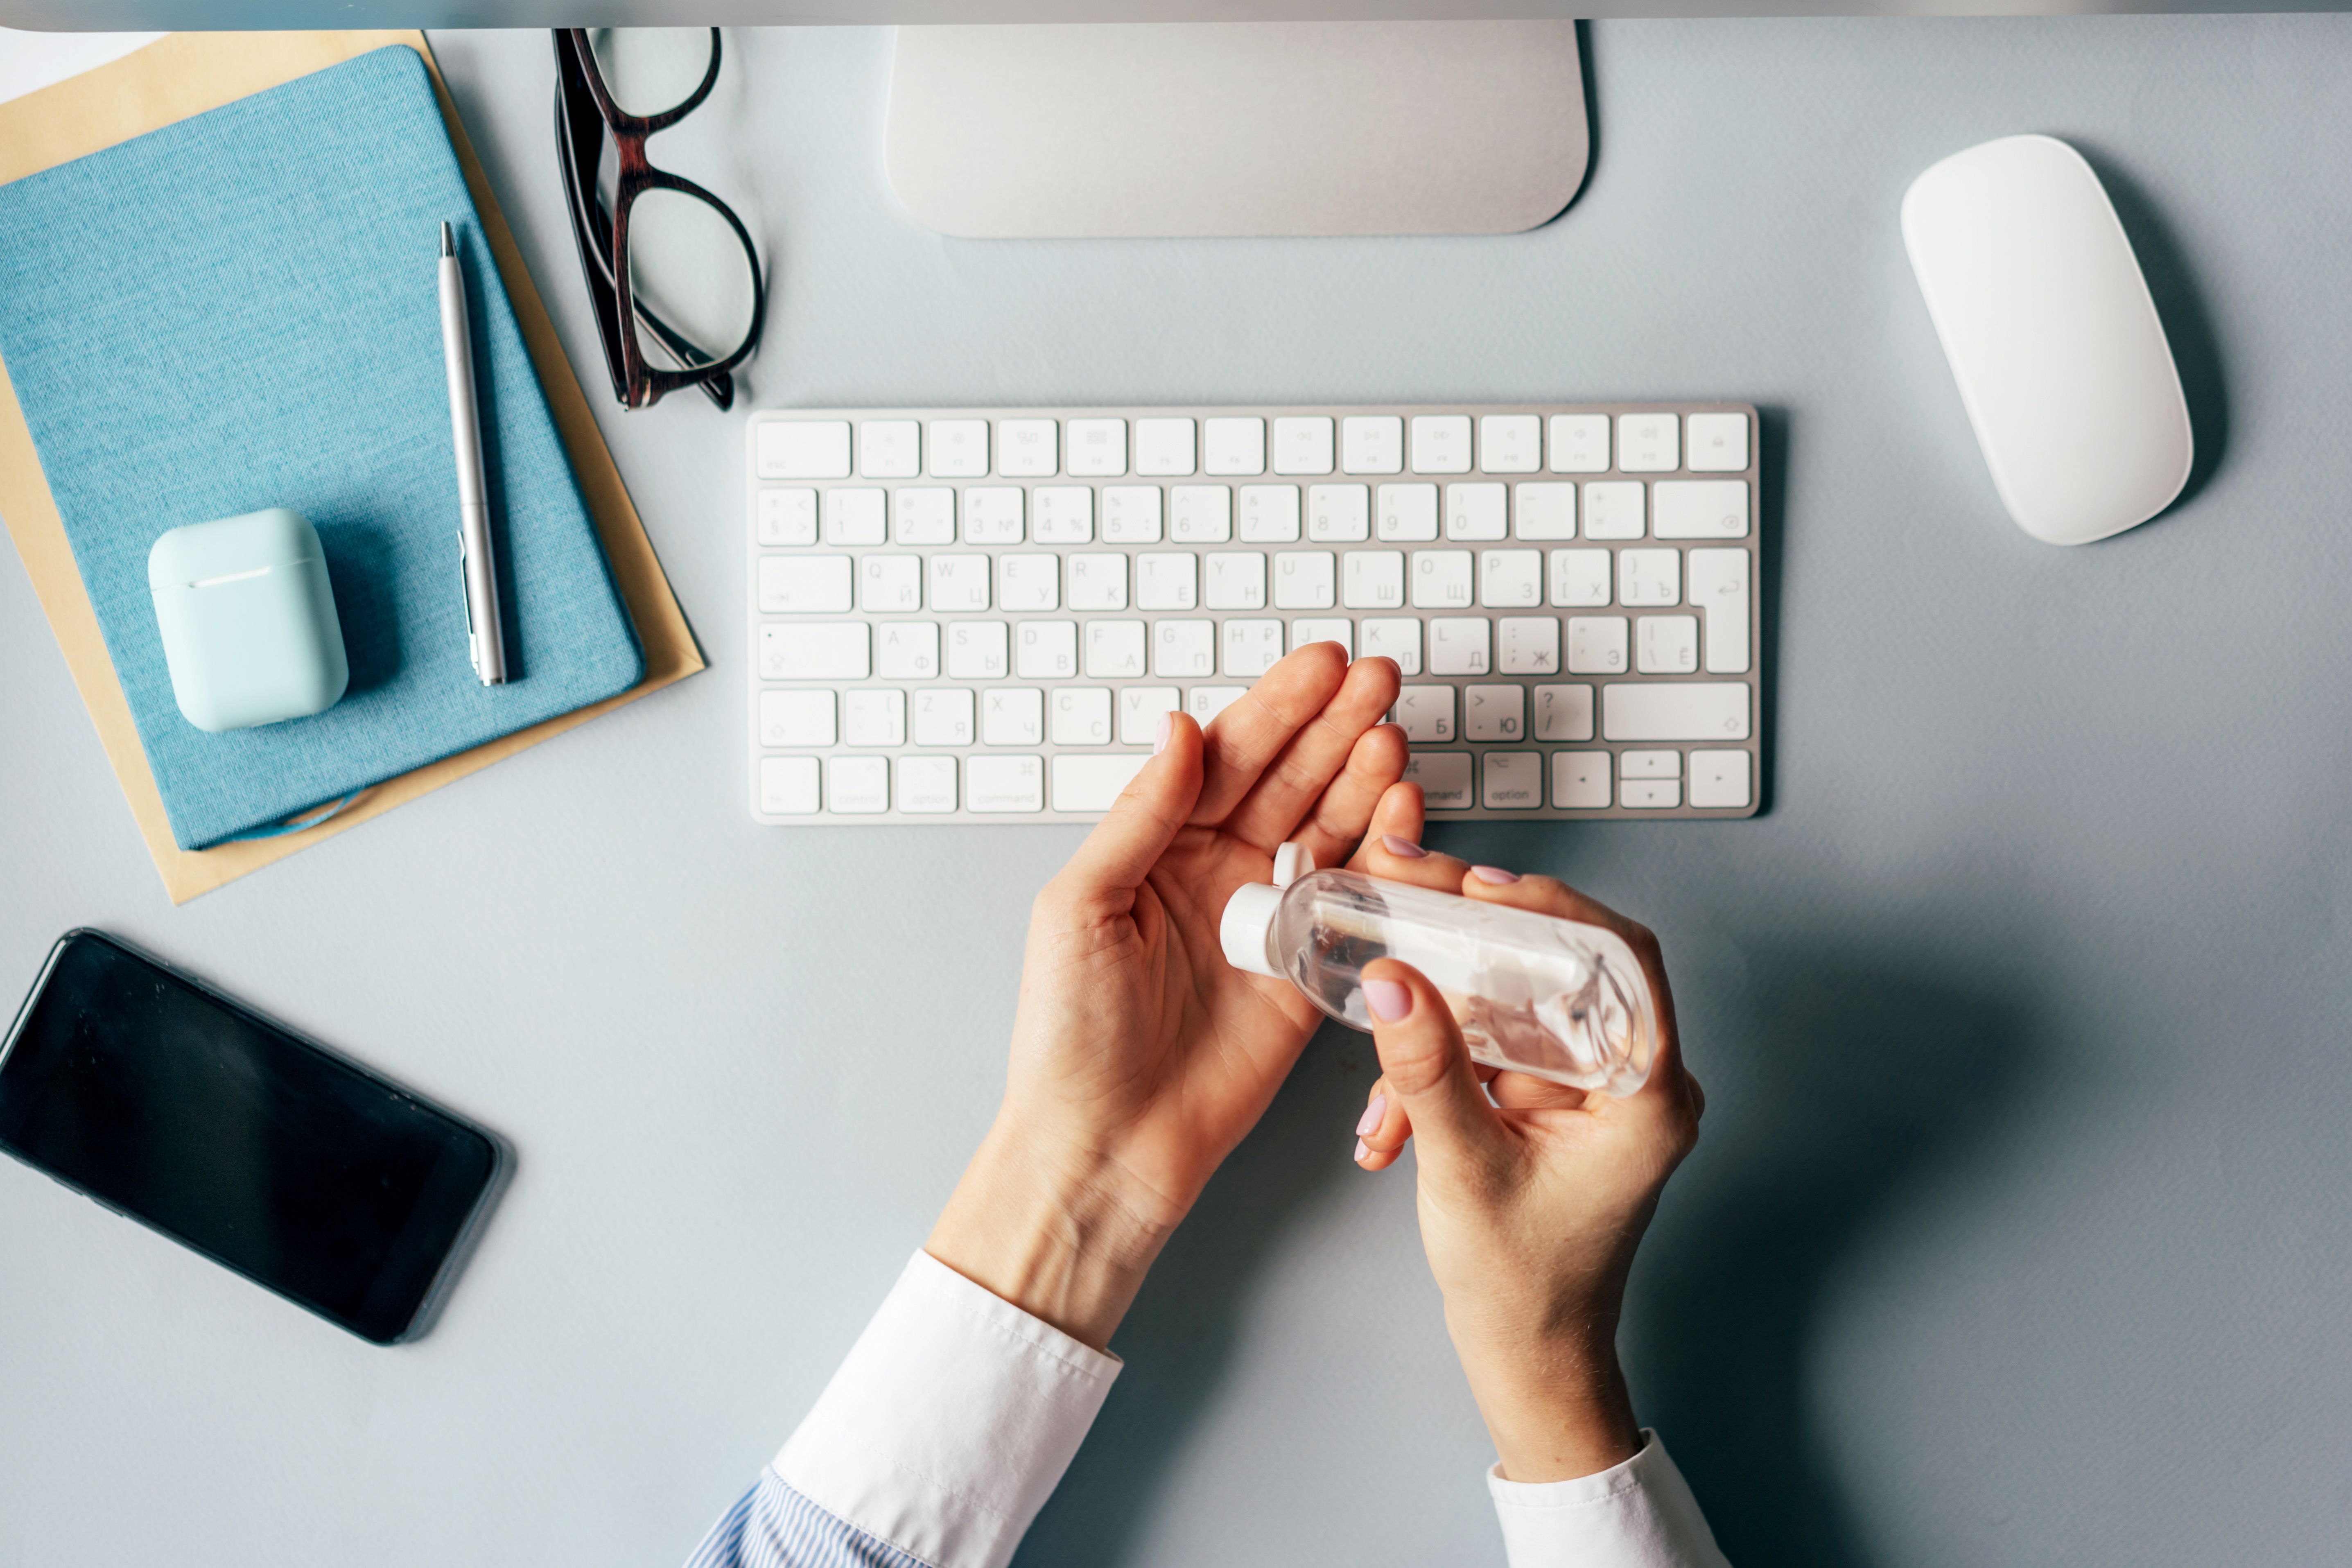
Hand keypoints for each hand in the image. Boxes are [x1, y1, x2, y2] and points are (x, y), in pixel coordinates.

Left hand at [929, 644, 1414, 1349]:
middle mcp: (1216, 875)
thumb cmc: (1069, 1036)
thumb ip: (1138, 817)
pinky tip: (1401, 810)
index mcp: (1156, 849)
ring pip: (1327, 828)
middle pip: (1288, 779)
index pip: (1226, 757)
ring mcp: (1266, 921)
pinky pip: (1353, 902)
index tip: (1322, 664)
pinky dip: (1381, 855)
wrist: (1106, 1145)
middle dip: (1335, 726)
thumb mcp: (1080, 907)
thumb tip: (1179, 731)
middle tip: (1379, 680)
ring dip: (1363, 778)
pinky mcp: (1307, 974)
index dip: (1277, 708)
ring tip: (1394, 734)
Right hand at [1348, 839, 1703, 1481]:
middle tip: (1409, 903)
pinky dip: (1435, 1074)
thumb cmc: (1524, 1290)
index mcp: (1646, 1096)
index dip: (1556, 907)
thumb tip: (1394, 981)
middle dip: (1472, 947)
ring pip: (1511, 1010)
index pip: (1621, 960)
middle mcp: (1630, 1082)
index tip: (1485, 887)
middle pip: (1558, 968)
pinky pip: (1489, 1052)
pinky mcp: (1549, 1102)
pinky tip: (1390, 1126)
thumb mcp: (1463, 1173)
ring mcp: (1589, 1091)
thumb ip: (1427, 1071)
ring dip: (1436, 1035)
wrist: (1530, 1361)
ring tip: (1382, 1097)